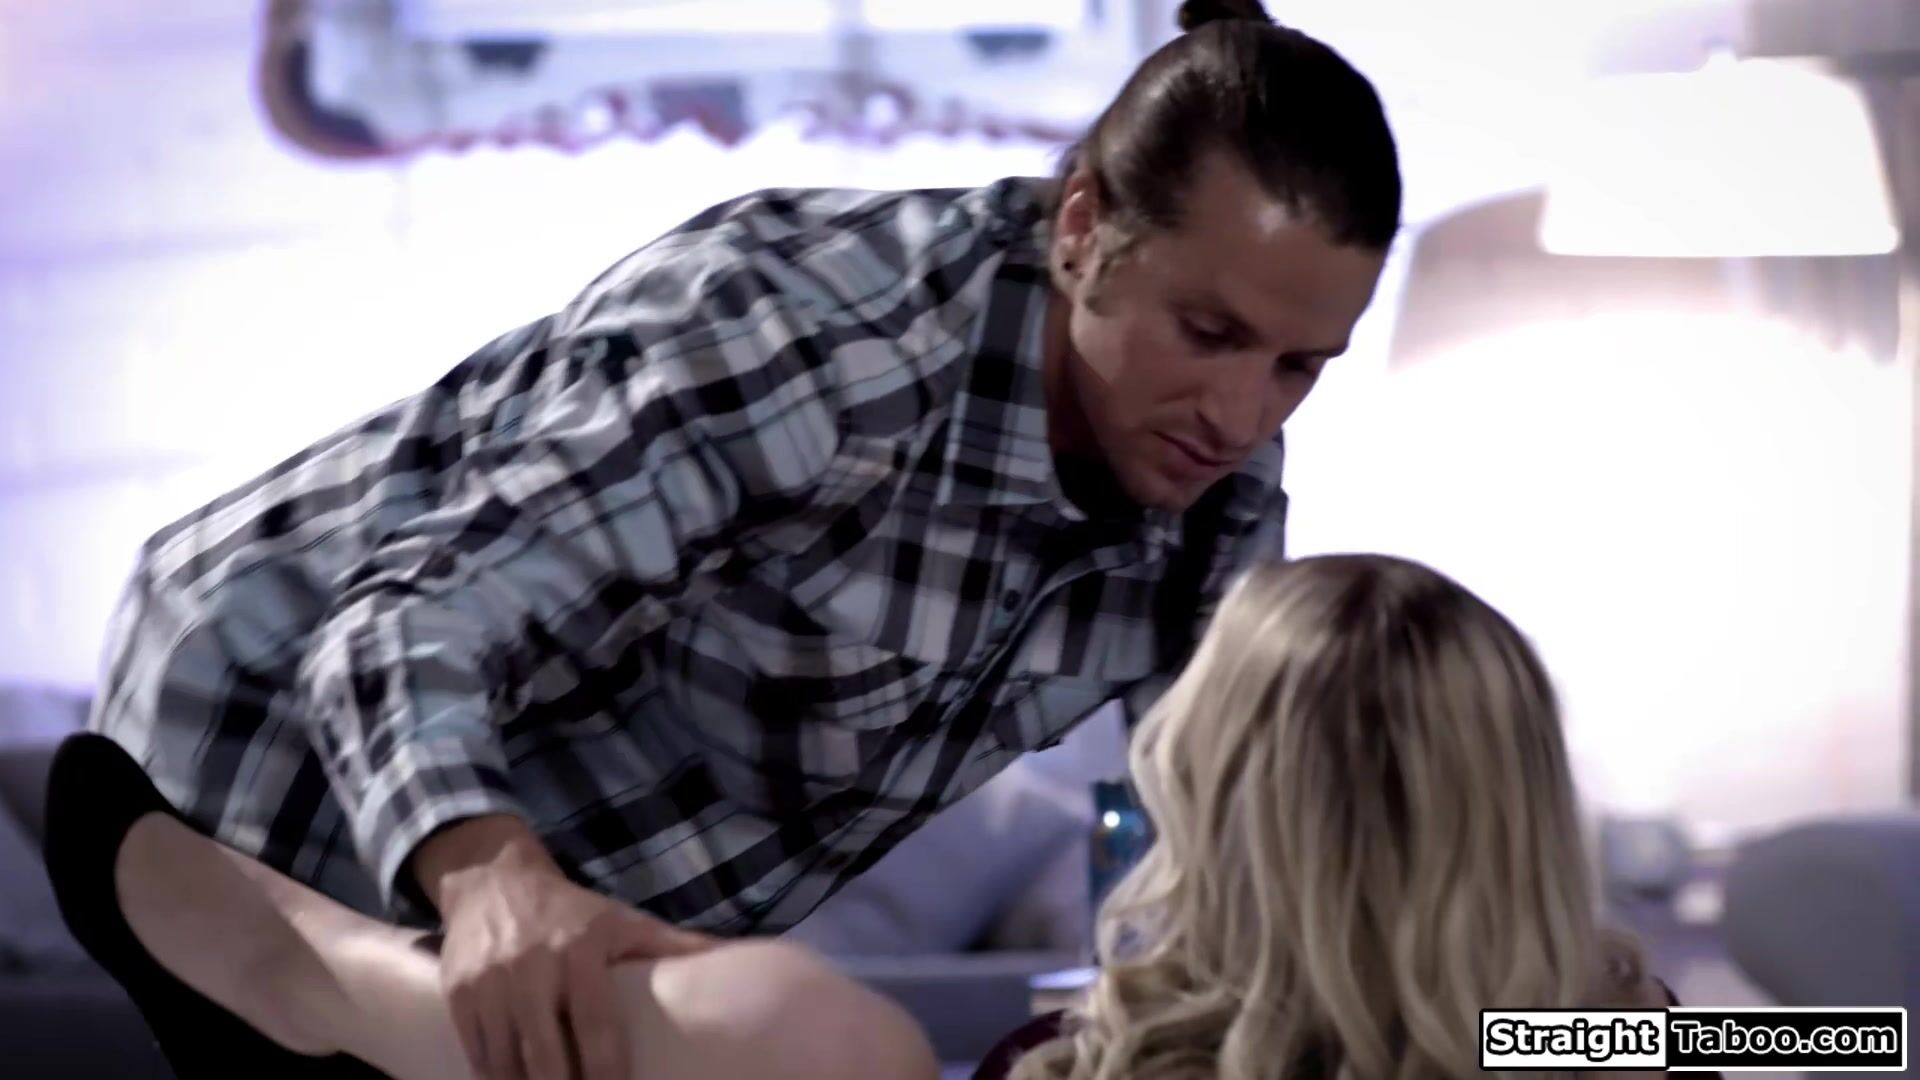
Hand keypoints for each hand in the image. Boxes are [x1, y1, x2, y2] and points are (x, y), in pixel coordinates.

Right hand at [417, 819, 715, 1079]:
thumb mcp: (621, 920)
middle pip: (545, 1054)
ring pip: (505, 1063)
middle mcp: (531, 968)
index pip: (595, 1026)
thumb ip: (672, 946)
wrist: (492, 881)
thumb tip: (733, 958)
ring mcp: (488, 984)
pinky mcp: (456, 995)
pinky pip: (476, 1055)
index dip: (608, 1072)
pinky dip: (494, 1079)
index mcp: (579, 951)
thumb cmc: (570, 912)